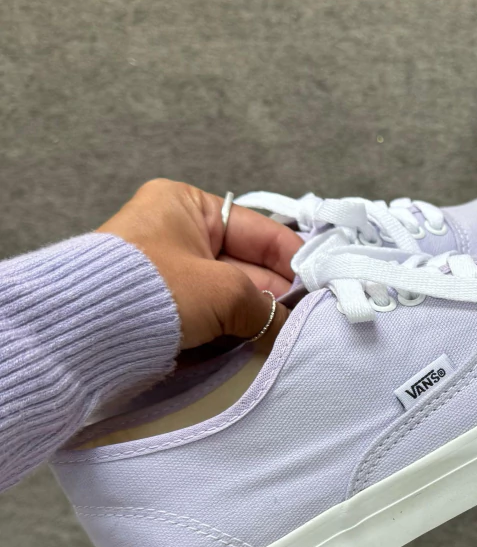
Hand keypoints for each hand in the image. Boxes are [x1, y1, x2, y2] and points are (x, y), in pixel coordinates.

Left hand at [99, 179, 302, 350]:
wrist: (84, 330)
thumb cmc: (151, 290)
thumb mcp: (223, 290)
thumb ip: (265, 304)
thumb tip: (286, 323)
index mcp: (185, 205)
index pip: (258, 230)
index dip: (293, 259)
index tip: (322, 285)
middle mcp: (175, 231)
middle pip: (245, 263)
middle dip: (276, 293)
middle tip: (310, 318)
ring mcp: (165, 270)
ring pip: (228, 292)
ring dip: (255, 314)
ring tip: (288, 333)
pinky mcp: (157, 305)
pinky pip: (207, 313)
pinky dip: (231, 327)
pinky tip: (257, 341)